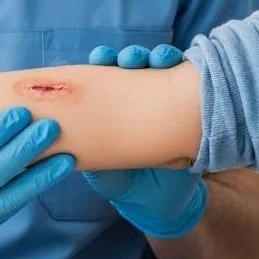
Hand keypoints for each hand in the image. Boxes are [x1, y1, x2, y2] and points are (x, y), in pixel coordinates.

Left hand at [84, 44, 206, 238]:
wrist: (162, 202)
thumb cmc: (124, 182)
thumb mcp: (104, 172)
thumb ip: (92, 159)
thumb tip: (72, 146)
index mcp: (109, 105)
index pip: (102, 75)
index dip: (101, 61)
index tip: (101, 57)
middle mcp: (133, 97)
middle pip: (130, 64)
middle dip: (130, 56)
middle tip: (130, 59)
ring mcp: (161, 98)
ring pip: (158, 66)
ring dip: (157, 56)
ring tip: (159, 59)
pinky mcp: (186, 104)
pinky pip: (186, 80)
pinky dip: (184, 68)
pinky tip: (182, 65)